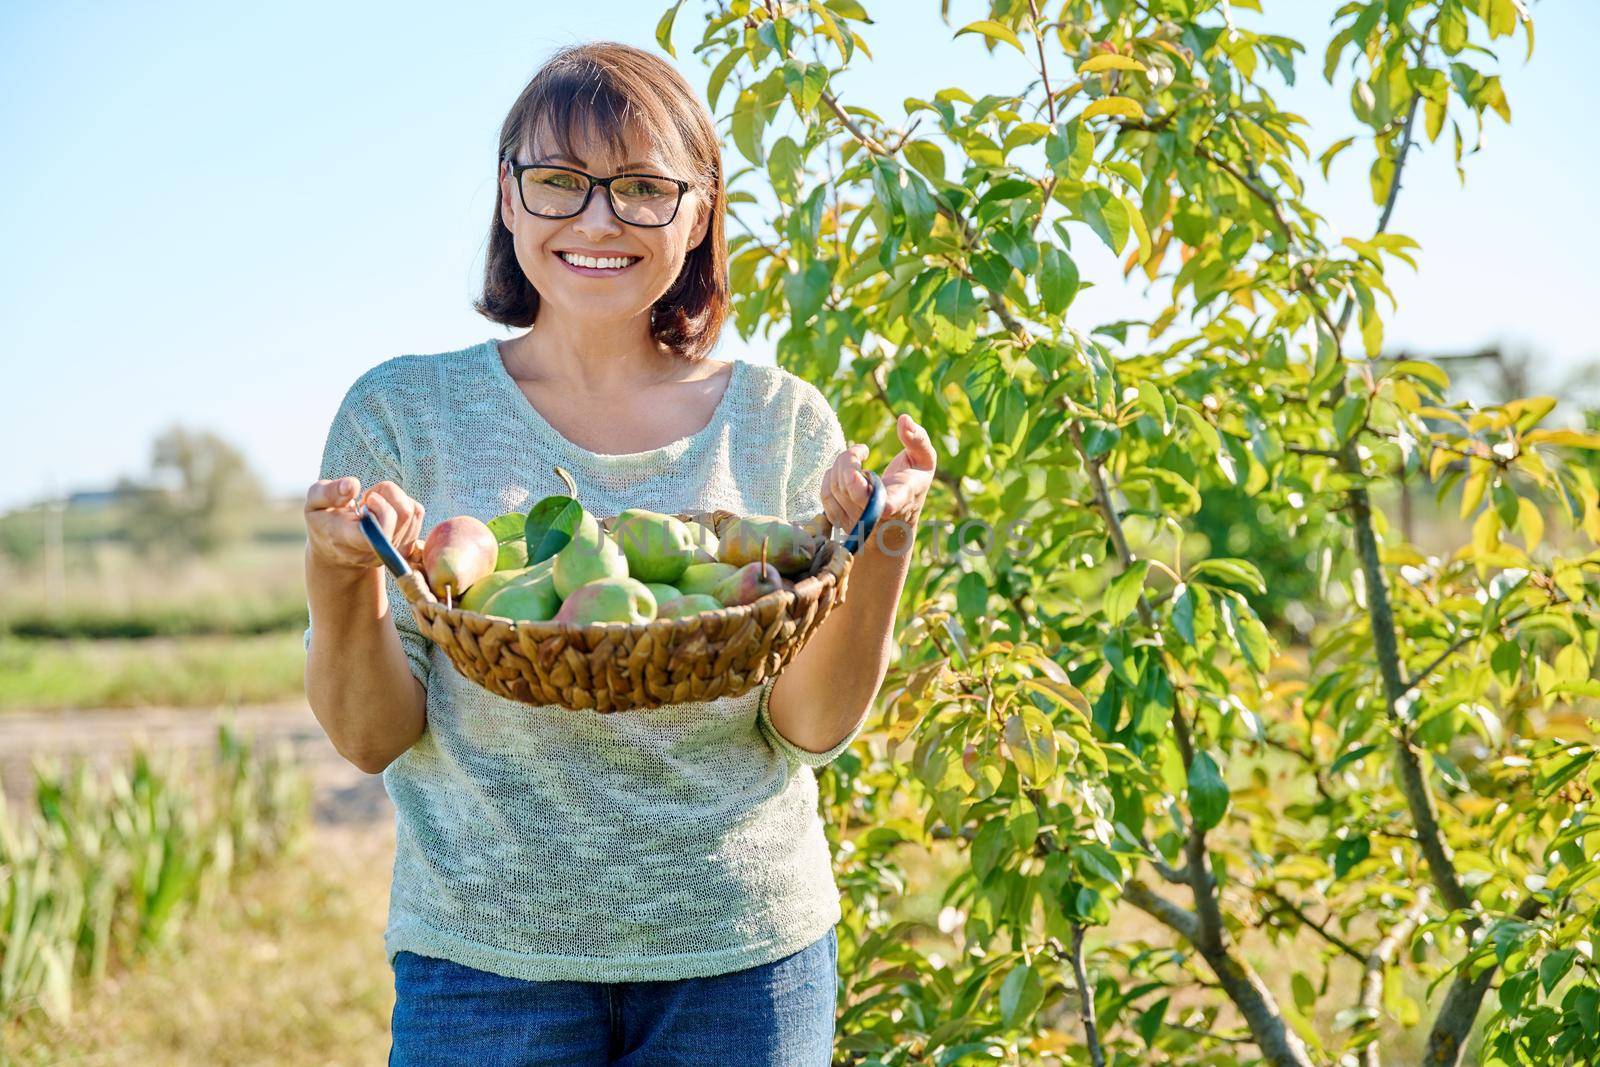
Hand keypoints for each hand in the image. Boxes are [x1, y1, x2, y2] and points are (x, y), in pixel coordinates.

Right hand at [304, 477, 425, 573]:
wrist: (336, 551)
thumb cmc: (324, 522)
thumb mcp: (313, 504)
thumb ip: (327, 492)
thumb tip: (352, 486)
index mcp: (345, 539)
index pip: (374, 532)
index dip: (378, 509)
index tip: (366, 498)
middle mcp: (372, 551)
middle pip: (400, 515)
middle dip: (387, 494)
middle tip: (368, 497)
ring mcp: (391, 552)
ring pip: (411, 512)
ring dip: (394, 497)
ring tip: (375, 502)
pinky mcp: (405, 546)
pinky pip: (417, 514)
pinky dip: (404, 502)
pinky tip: (386, 508)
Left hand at [821, 413, 936, 537]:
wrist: (898, 525)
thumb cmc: (913, 486)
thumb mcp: (925, 461)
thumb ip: (918, 440)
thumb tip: (904, 419)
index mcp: (900, 500)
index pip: (888, 505)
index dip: (880, 500)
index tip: (875, 491)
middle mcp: (877, 515)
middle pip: (850, 486)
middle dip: (849, 459)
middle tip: (861, 450)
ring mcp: (857, 522)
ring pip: (835, 488)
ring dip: (840, 464)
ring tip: (855, 459)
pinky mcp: (842, 522)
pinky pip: (826, 495)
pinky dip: (831, 476)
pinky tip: (844, 472)